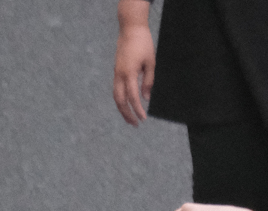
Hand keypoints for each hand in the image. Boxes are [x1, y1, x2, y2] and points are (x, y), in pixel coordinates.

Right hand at [113, 2, 154, 125]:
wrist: (130, 28)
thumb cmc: (143, 44)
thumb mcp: (150, 62)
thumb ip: (148, 82)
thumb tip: (146, 98)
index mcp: (129, 73)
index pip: (132, 97)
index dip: (137, 109)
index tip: (143, 119)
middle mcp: (120, 75)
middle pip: (120, 100)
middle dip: (127, 114)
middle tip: (135, 124)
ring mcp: (116, 73)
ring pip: (116, 96)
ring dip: (122, 109)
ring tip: (130, 119)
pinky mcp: (116, 71)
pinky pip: (116, 90)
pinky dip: (121, 100)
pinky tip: (127, 105)